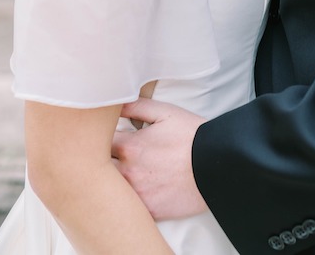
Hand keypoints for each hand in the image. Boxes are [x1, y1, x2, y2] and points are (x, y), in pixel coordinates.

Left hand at [111, 97, 206, 220]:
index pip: (98, 143)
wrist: (216, 164)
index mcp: (130, 146)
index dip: (100, 140)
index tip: (107, 138)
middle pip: (99, 170)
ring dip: (113, 181)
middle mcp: (129, 172)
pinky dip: (128, 199)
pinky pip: (129, 208)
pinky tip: (138, 189)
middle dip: (101, 162)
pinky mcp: (149, 211)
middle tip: (111, 156)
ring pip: (111, 191)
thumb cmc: (191, 135)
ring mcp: (138, 194)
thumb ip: (136, 106)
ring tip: (125, 173)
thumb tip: (115, 103)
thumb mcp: (165, 112)